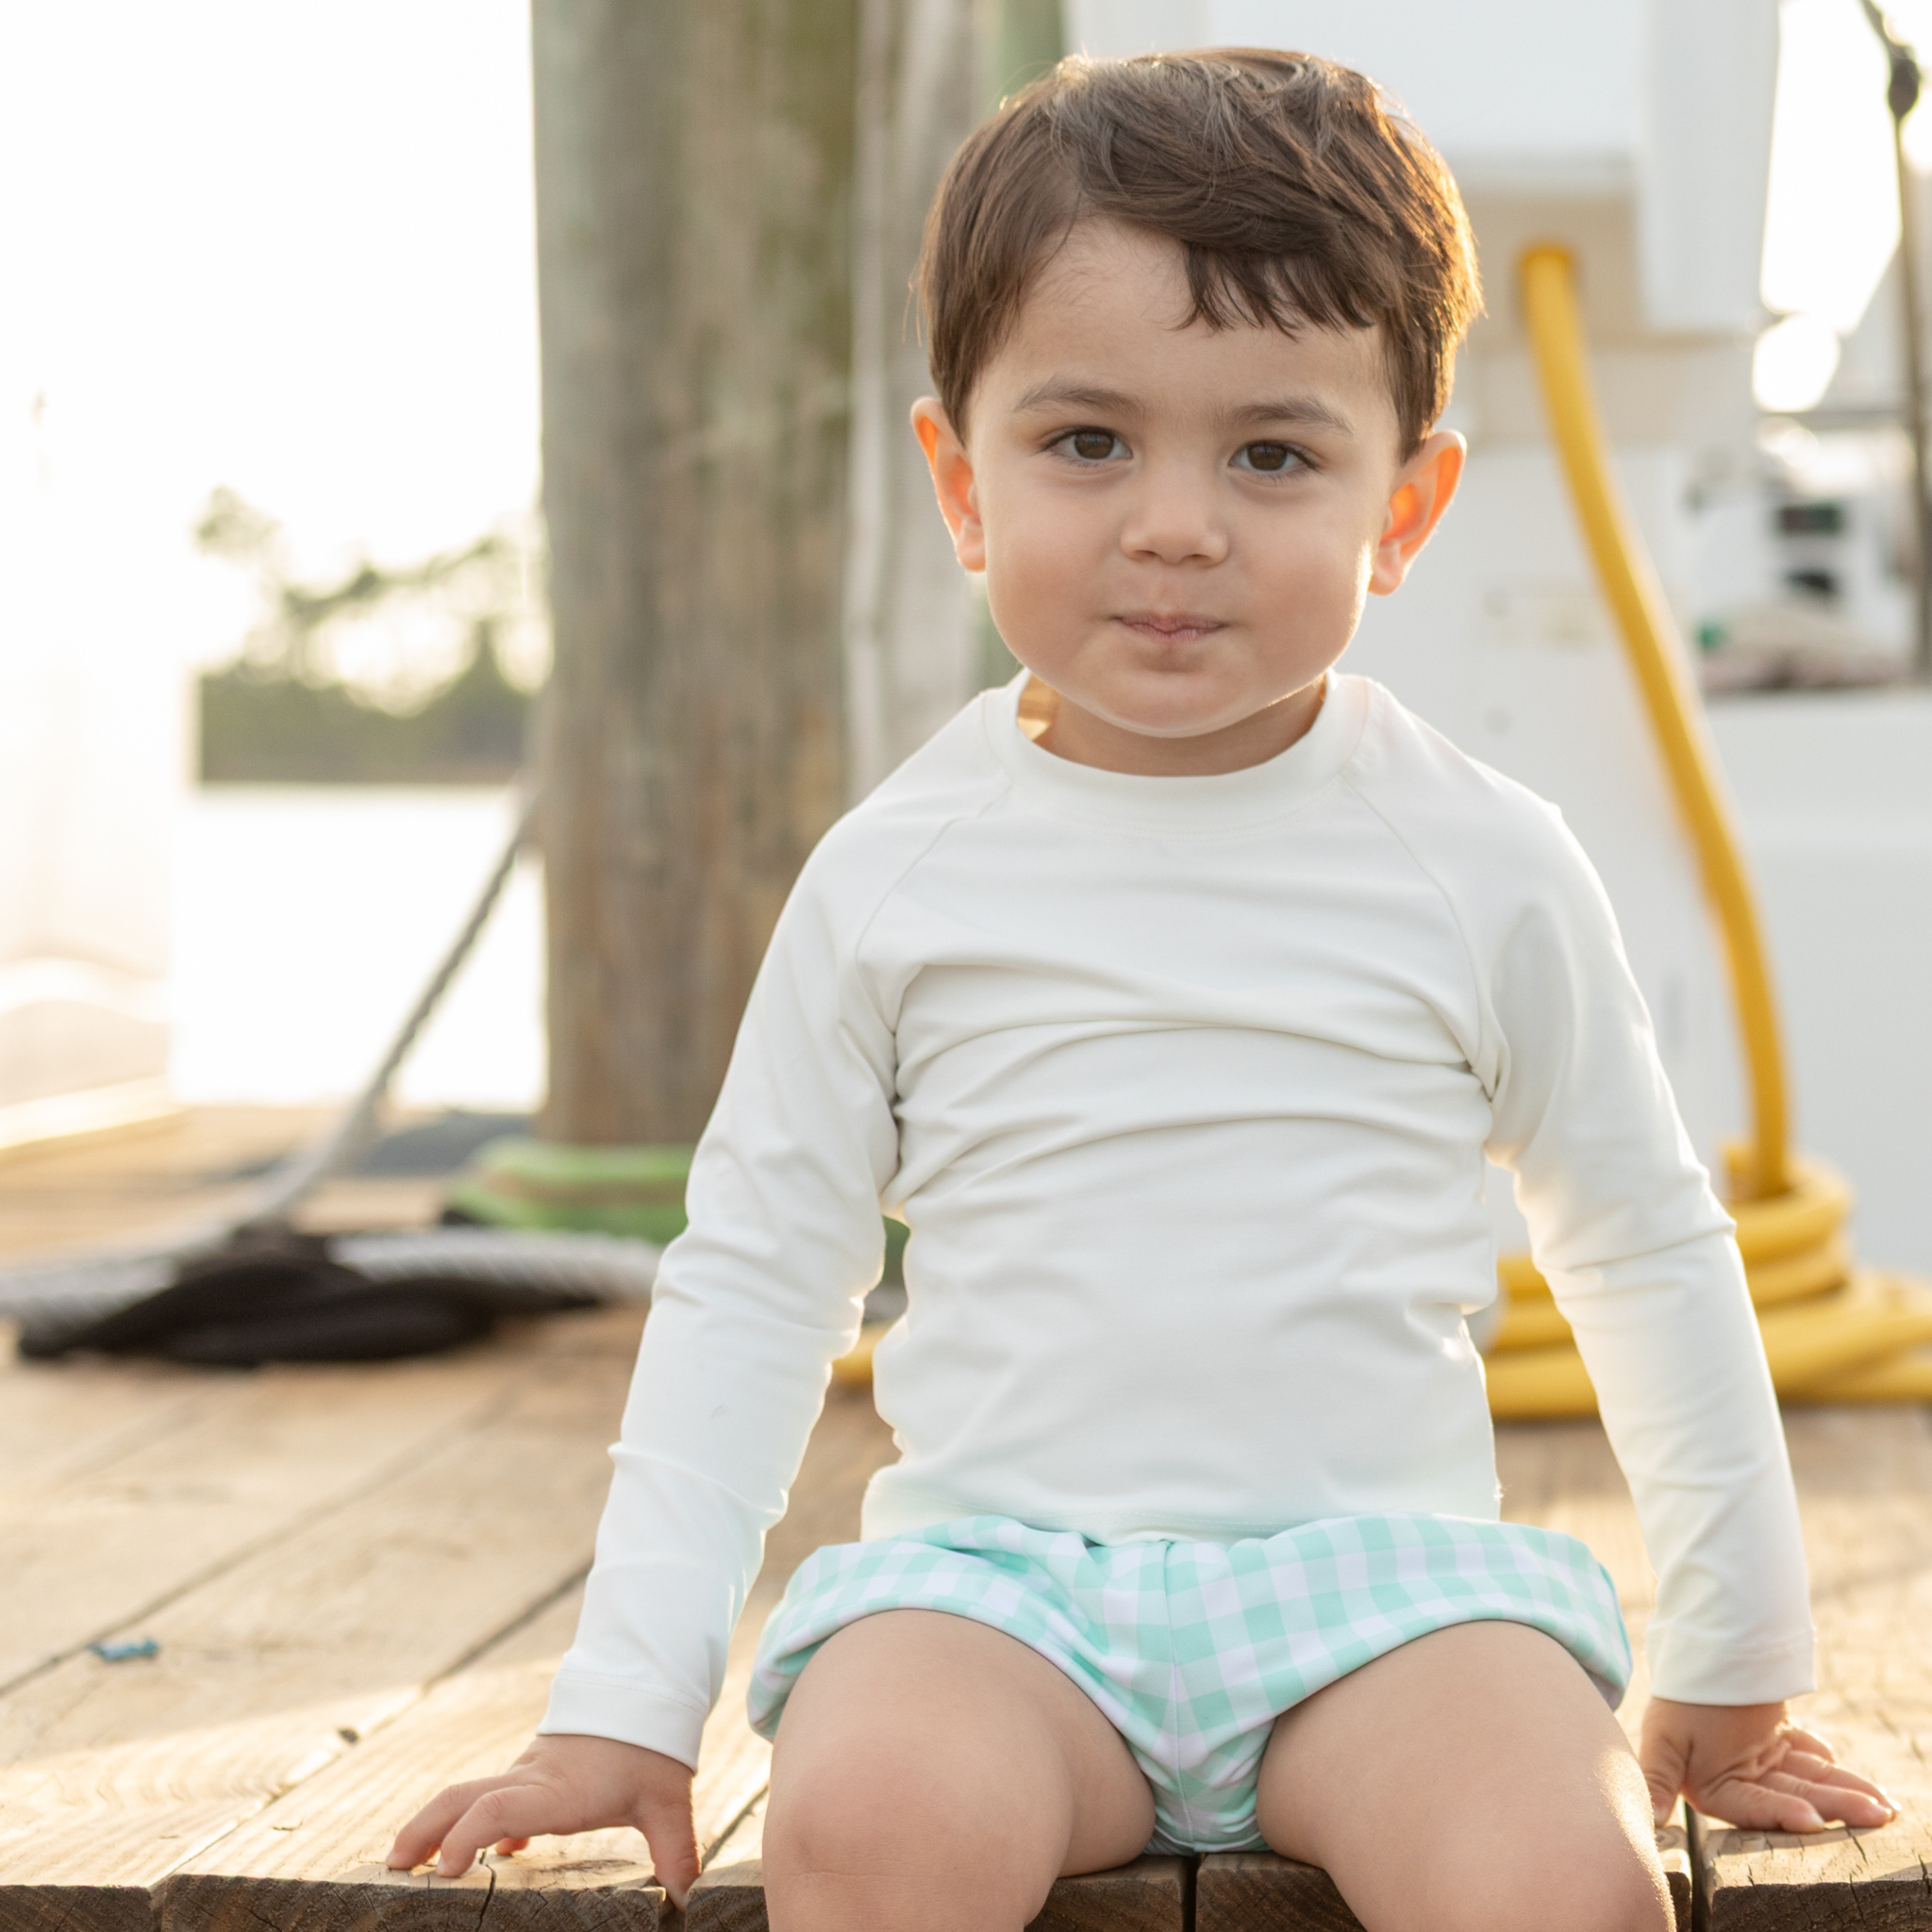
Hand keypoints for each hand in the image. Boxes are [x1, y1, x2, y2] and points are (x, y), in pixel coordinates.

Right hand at [387, 1732, 700, 1907]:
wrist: (647, 1692)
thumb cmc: (652, 1749)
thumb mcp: (668, 1801)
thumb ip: (675, 1852)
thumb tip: (689, 1904)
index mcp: (558, 1789)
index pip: (499, 1807)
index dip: (467, 1836)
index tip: (445, 1870)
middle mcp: (531, 1780)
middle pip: (462, 1797)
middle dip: (423, 1830)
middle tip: (392, 1869)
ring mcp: (526, 1775)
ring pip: (466, 1795)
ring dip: (433, 1825)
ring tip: (405, 1865)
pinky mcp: (531, 1777)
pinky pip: (488, 1800)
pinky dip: (470, 1827)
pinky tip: (480, 1860)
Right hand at [1639, 1698, 1896, 1832]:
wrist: (1700, 1642)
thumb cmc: (1679, 1694)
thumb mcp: (1663, 1737)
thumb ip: (1656, 1778)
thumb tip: (1650, 1818)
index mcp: (1710, 1788)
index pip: (1752, 1806)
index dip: (1781, 1813)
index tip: (1813, 1818)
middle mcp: (1739, 1779)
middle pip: (1792, 1795)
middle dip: (1834, 1805)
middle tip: (1874, 1814)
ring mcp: (1762, 1759)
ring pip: (1810, 1780)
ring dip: (1847, 1791)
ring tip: (1883, 1807)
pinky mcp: (1779, 1739)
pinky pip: (1815, 1758)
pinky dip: (1839, 1770)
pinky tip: (1867, 1787)